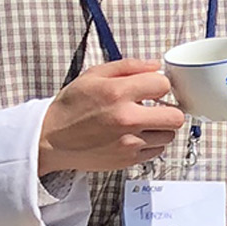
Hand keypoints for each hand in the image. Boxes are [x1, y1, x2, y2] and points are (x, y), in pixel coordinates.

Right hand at [37, 59, 186, 174]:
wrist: (50, 140)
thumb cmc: (70, 106)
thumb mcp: (93, 76)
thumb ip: (128, 66)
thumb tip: (155, 65)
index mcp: (117, 93)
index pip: (163, 84)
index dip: (159, 84)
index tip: (151, 88)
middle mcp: (126, 119)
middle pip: (176, 116)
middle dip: (169, 109)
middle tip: (157, 108)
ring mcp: (129, 142)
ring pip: (169, 135)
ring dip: (160, 127)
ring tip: (143, 123)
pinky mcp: (128, 160)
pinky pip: (157, 151)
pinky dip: (151, 143)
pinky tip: (136, 136)